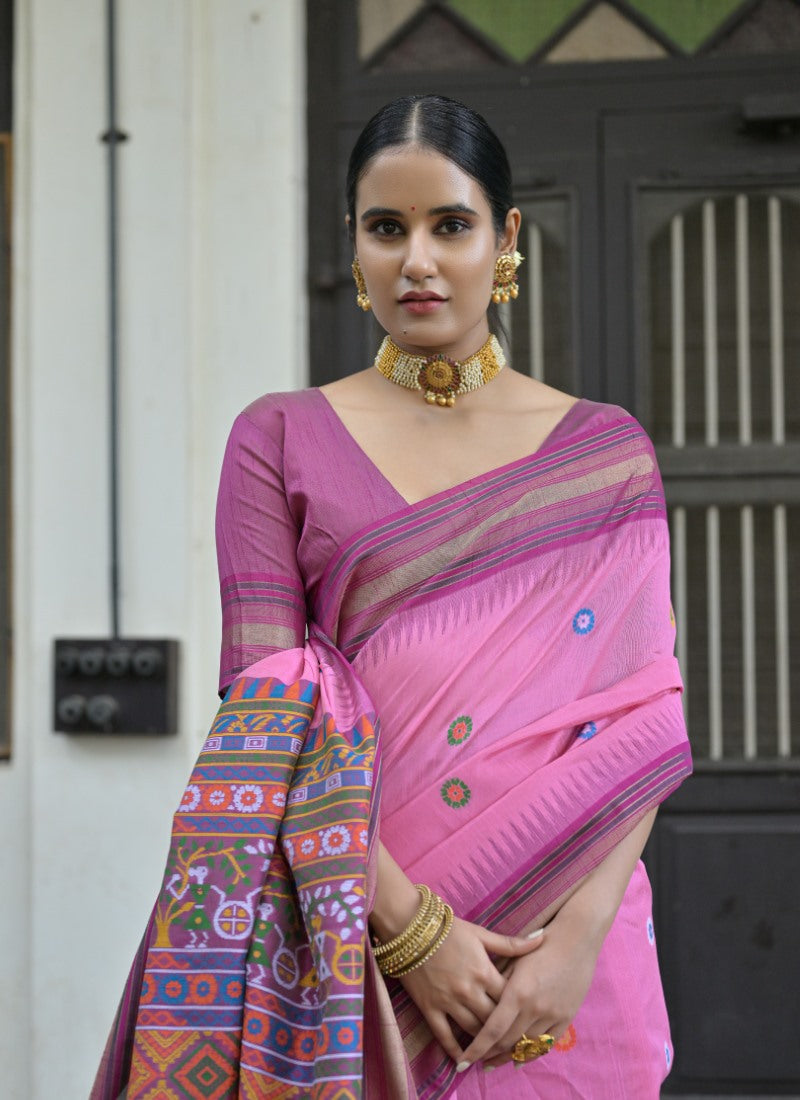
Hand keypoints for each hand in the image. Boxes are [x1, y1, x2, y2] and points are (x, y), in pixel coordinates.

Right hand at [397, 918, 544, 1066]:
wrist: (409, 928)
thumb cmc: (448, 929)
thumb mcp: (480, 934)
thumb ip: (511, 943)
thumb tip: (540, 938)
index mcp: (484, 972)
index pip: (510, 999)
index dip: (520, 1008)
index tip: (527, 1013)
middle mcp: (469, 991)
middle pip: (494, 1019)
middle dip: (505, 1029)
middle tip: (515, 1036)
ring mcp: (448, 1002)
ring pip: (473, 1031)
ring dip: (485, 1040)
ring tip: (495, 1047)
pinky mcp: (429, 1008)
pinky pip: (444, 1035)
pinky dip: (455, 1049)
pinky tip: (463, 1058)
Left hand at [456, 905, 599, 1070]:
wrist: (577, 938)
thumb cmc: (540, 943)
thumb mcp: (514, 959)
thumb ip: (497, 983)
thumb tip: (478, 1002)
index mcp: (518, 992)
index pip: (493, 1030)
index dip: (477, 1049)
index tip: (463, 1063)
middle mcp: (535, 1008)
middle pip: (508, 1041)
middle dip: (489, 1054)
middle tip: (475, 1061)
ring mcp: (553, 1014)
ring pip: (526, 1046)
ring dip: (508, 1056)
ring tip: (493, 1062)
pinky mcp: (566, 1017)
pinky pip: (547, 1044)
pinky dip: (531, 1054)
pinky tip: (518, 1061)